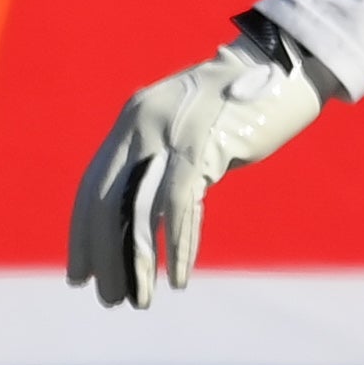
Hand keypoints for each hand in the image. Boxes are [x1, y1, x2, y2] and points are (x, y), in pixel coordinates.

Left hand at [69, 14, 334, 308]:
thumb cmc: (239, 102)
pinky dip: (179, 247)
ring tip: (137, 299)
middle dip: (103, 255)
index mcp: (131, 120)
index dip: (83, 233)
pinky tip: (179, 278)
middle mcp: (141, 125)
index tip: (80, 274)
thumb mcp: (186, 129)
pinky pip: (180, 206)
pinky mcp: (204, 146)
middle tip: (107, 297)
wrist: (283, 65)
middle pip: (107, 202)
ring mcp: (171, 134)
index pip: (92, 186)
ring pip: (139, 211)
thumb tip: (146, 217)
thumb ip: (162, 160)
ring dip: (136, 262)